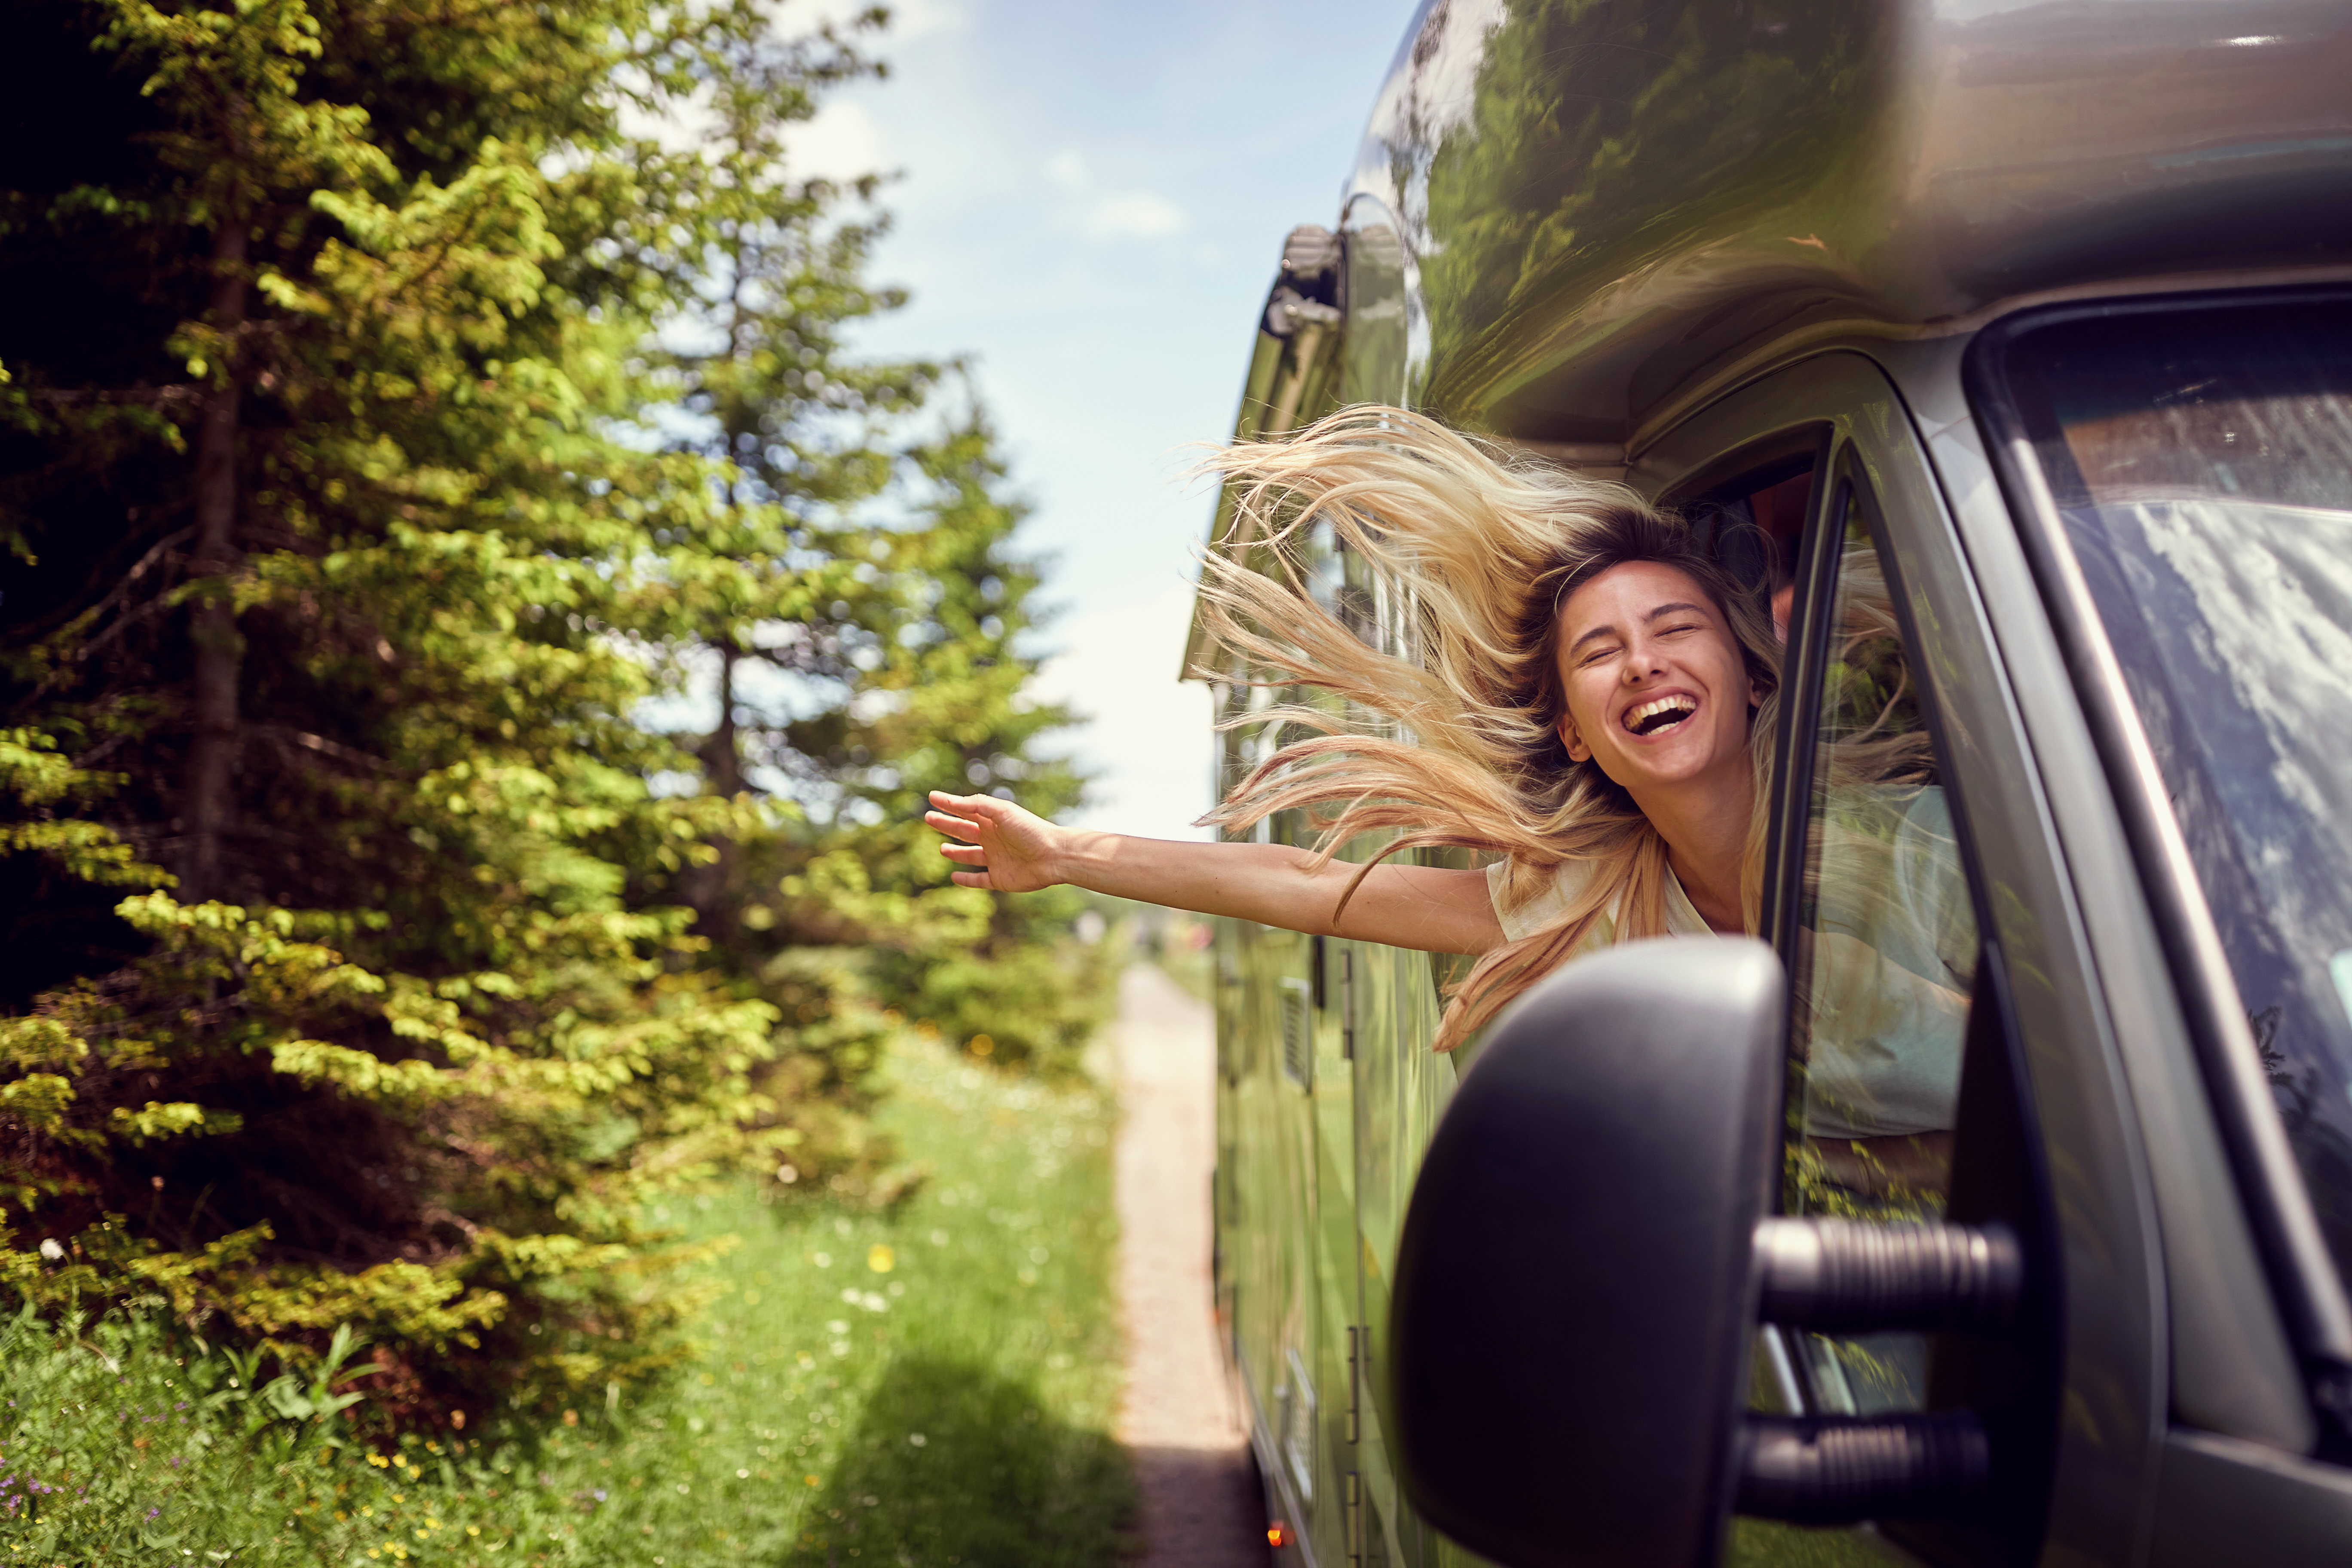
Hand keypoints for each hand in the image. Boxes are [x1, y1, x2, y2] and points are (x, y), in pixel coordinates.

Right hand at [924, 790, 1069, 892]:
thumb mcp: (1002, 811)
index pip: (966, 810)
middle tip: (928, 818)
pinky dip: (967, 879)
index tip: (932, 798)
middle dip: (946, 824)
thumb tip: (954, 802)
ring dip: (955, 852)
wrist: (1054, 856)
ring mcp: (996, 859)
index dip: (948, 804)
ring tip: (941, 848)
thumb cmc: (1030, 830)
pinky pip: (979, 880)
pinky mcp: (1000, 878)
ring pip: (970, 855)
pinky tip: (955, 876)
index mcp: (993, 820)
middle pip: (964, 830)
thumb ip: (977, 805)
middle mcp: (993, 838)